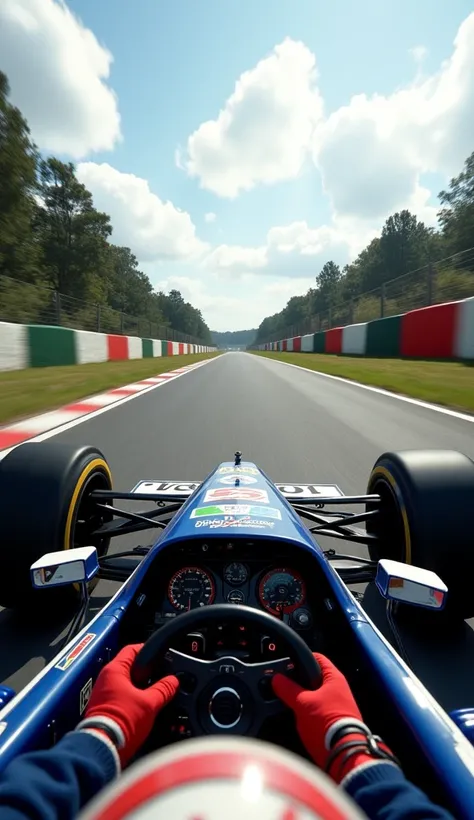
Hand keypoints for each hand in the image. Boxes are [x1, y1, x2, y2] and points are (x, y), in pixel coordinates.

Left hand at [84, 644, 178, 765]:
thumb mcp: (149, 703)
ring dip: (141, 686)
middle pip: (130, 667)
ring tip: (157, 692)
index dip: (148, 649)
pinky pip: (122, 696)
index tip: (160, 653)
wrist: (103, 748)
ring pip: (127, 683)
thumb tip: (173, 681)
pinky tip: (145, 706)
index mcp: (114, 670)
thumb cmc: (121, 722)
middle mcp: (106, 679)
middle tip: (162, 675)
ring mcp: (104, 694)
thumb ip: (164, 689)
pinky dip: (134, 698)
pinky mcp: (105, 708)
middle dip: (147, 671)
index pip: (132, 649)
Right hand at [272, 653, 363, 775]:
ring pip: (314, 695)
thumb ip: (288, 689)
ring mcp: (336, 706)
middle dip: (298, 680)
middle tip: (282, 682)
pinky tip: (294, 714)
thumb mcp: (302, 703)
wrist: (343, 754)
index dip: (301, 658)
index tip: (286, 662)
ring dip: (301, 697)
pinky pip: (316, 710)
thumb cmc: (327, 721)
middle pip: (314, 677)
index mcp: (334, 678)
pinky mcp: (333, 721)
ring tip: (284, 699)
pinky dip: (305, 710)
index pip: (316, 658)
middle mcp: (338, 689)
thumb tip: (277, 679)